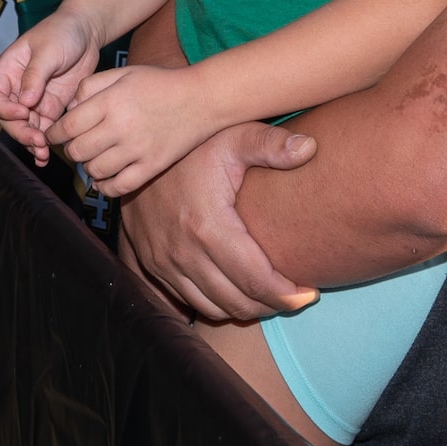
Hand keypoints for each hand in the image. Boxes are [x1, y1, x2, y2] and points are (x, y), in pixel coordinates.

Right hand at [0, 7, 102, 165]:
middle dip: (21, 131)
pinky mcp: (50, 108)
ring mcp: (34, 100)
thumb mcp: (47, 50)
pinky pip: (43, 128)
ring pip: (25, 127)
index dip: (4, 108)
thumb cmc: (62, 31)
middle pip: (9, 117)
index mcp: (8, 70)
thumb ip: (35, 75)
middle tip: (38, 141)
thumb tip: (24, 101)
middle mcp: (17, 88)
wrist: (86, 32)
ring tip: (43, 154)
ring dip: (32, 142)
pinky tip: (48, 155)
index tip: (23, 112)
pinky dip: (45, 142)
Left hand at [48, 64, 214, 197]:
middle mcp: (121, 127)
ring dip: (87, 167)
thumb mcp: (122, 73)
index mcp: (110, 101)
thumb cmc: (158, 83)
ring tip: (91, 158)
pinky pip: (118, 187)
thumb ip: (90, 86)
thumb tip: (69, 109)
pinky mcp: (152, 167)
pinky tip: (103, 179)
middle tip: (74, 145)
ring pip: (94, 170)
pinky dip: (105, 186)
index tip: (52, 135)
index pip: (68, 126)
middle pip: (77, 151)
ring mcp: (137, 150)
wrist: (200, 98)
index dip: (54, 133)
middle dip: (70, 150)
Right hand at [119, 123, 318, 322]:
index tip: (310, 293)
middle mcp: (183, 252)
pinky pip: (188, 301)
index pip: (255, 281)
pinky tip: (235, 287)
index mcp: (208, 227)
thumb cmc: (192, 144)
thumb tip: (310, 148)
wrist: (136, 151)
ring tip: (268, 293)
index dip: (288, 295)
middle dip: (272, 305)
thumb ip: (270, 144)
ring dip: (245, 308)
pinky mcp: (152, 264)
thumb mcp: (232, 136)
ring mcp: (164, 261)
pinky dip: (216, 302)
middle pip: (237, 303)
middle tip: (294, 295)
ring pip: (213, 308)